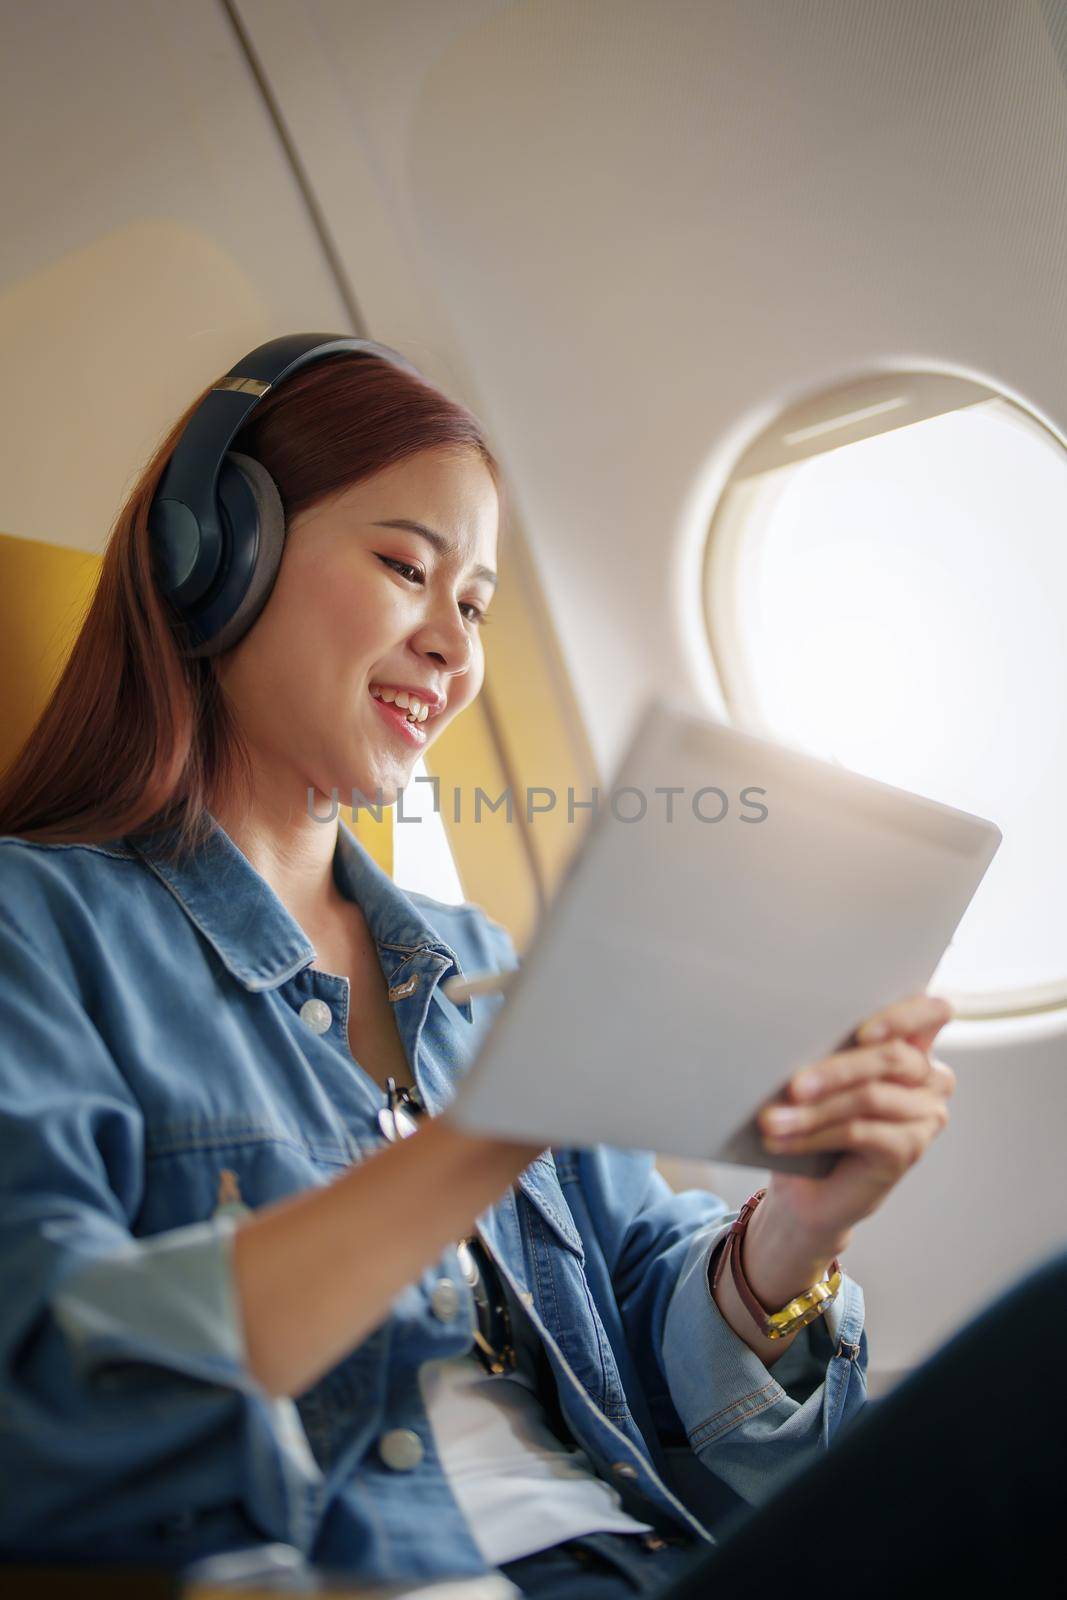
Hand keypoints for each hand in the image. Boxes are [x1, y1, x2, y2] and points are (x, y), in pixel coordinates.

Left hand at [755, 993, 956, 1247]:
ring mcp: (926, 1116)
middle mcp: (930, 1077)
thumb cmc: (813, 1115)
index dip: (903, 1016)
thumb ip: (826, 1049)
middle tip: (792, 1086)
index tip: (862, 1032)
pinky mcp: (909, 1149)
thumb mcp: (820, 1074)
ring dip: (814, 1110)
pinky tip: (782, 1141)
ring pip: (870, 1097)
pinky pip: (860, 1132)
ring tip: (771, 1120)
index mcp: (914, 1044)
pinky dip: (815, 1135)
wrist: (810, 1185)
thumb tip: (792, 1034)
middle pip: (892, 1057)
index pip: (932, 1012)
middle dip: (835, 1069)